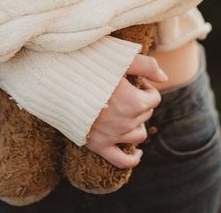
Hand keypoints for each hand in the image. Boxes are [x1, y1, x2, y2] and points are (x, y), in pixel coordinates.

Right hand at [85, 53, 167, 167]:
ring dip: (136, 124)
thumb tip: (164, 77)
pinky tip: (137, 153)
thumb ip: (146, 65)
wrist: (55, 80)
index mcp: (135, 101)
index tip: (133, 81)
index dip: (145, 87)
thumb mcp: (119, 59)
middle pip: (145, 114)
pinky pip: (122, 161)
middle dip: (139, 103)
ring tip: (125, 112)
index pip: (153, 98)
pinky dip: (132, 159)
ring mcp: (112, 136)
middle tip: (124, 92)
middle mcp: (126, 122)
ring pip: (138, 135)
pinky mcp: (97, 145)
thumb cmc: (87, 65)